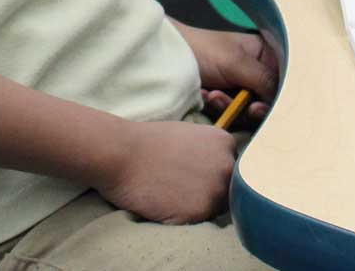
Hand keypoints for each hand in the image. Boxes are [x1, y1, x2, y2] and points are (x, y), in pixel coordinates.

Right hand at [96, 120, 236, 224]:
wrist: (122, 154)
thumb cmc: (150, 142)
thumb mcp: (190, 135)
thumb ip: (210, 151)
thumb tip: (218, 168)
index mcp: (225, 143)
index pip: (232, 166)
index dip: (212, 172)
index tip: (193, 173)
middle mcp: (227, 165)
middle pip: (228, 188)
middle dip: (209, 190)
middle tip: (181, 186)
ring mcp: (216, 189)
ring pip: (216, 208)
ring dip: (199, 205)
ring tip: (172, 194)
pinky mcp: (200, 211)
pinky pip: (199, 220)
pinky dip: (184, 216)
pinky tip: (167, 202)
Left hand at [177, 24, 278, 123]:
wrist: (166, 60)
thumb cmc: (202, 51)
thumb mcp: (236, 62)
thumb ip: (264, 79)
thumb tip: (282, 98)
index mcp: (263, 53)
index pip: (283, 77)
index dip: (279, 93)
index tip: (266, 103)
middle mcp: (255, 70)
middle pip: (269, 98)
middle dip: (254, 104)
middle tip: (249, 108)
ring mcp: (240, 87)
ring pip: (250, 110)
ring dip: (233, 106)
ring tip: (214, 96)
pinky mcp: (225, 101)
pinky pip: (233, 114)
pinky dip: (222, 109)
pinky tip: (208, 97)